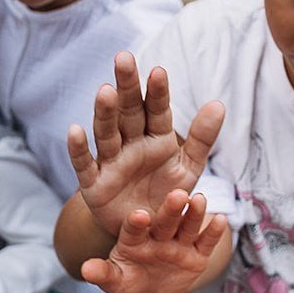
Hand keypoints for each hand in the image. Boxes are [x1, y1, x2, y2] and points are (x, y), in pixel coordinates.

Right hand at [68, 54, 223, 236]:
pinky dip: (78, 149)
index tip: (158, 71)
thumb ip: (202, 139)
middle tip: (123, 58)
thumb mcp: (188, 170)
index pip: (157, 109)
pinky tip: (75, 130)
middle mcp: (131, 144)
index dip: (157, 92)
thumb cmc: (166, 197)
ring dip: (104, 112)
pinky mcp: (93, 185)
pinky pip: (84, 165)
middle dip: (126, 86)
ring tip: (105, 91)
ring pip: (106, 133)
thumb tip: (219, 104)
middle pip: (128, 112)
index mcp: (156, 138)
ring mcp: (110, 162)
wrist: (146, 234)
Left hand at [81, 193, 228, 292]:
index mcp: (134, 237)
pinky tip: (221, 219)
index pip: (134, 228)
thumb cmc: (129, 279)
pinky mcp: (198, 253)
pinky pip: (206, 242)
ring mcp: (179, 242)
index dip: (137, 223)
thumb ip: (103, 274)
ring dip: (194, 213)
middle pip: (164, 221)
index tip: (139, 216)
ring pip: (187, 225)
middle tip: (178, 195)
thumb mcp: (116, 281)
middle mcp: (158, 235)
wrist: (154, 286)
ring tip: (200, 199)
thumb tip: (85, 270)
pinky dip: (213, 232)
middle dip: (171, 209)